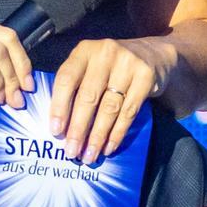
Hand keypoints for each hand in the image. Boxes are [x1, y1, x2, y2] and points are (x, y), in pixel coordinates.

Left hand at [49, 37, 169, 164]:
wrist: (150, 54)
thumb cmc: (110, 67)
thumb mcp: (90, 67)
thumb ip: (75, 87)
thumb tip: (60, 128)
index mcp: (84, 51)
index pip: (66, 79)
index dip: (59, 107)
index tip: (56, 132)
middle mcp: (105, 53)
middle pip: (88, 97)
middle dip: (78, 128)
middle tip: (71, 151)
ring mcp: (128, 64)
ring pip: (109, 107)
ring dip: (97, 136)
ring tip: (89, 155)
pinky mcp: (146, 77)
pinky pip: (129, 112)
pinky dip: (117, 133)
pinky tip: (109, 147)